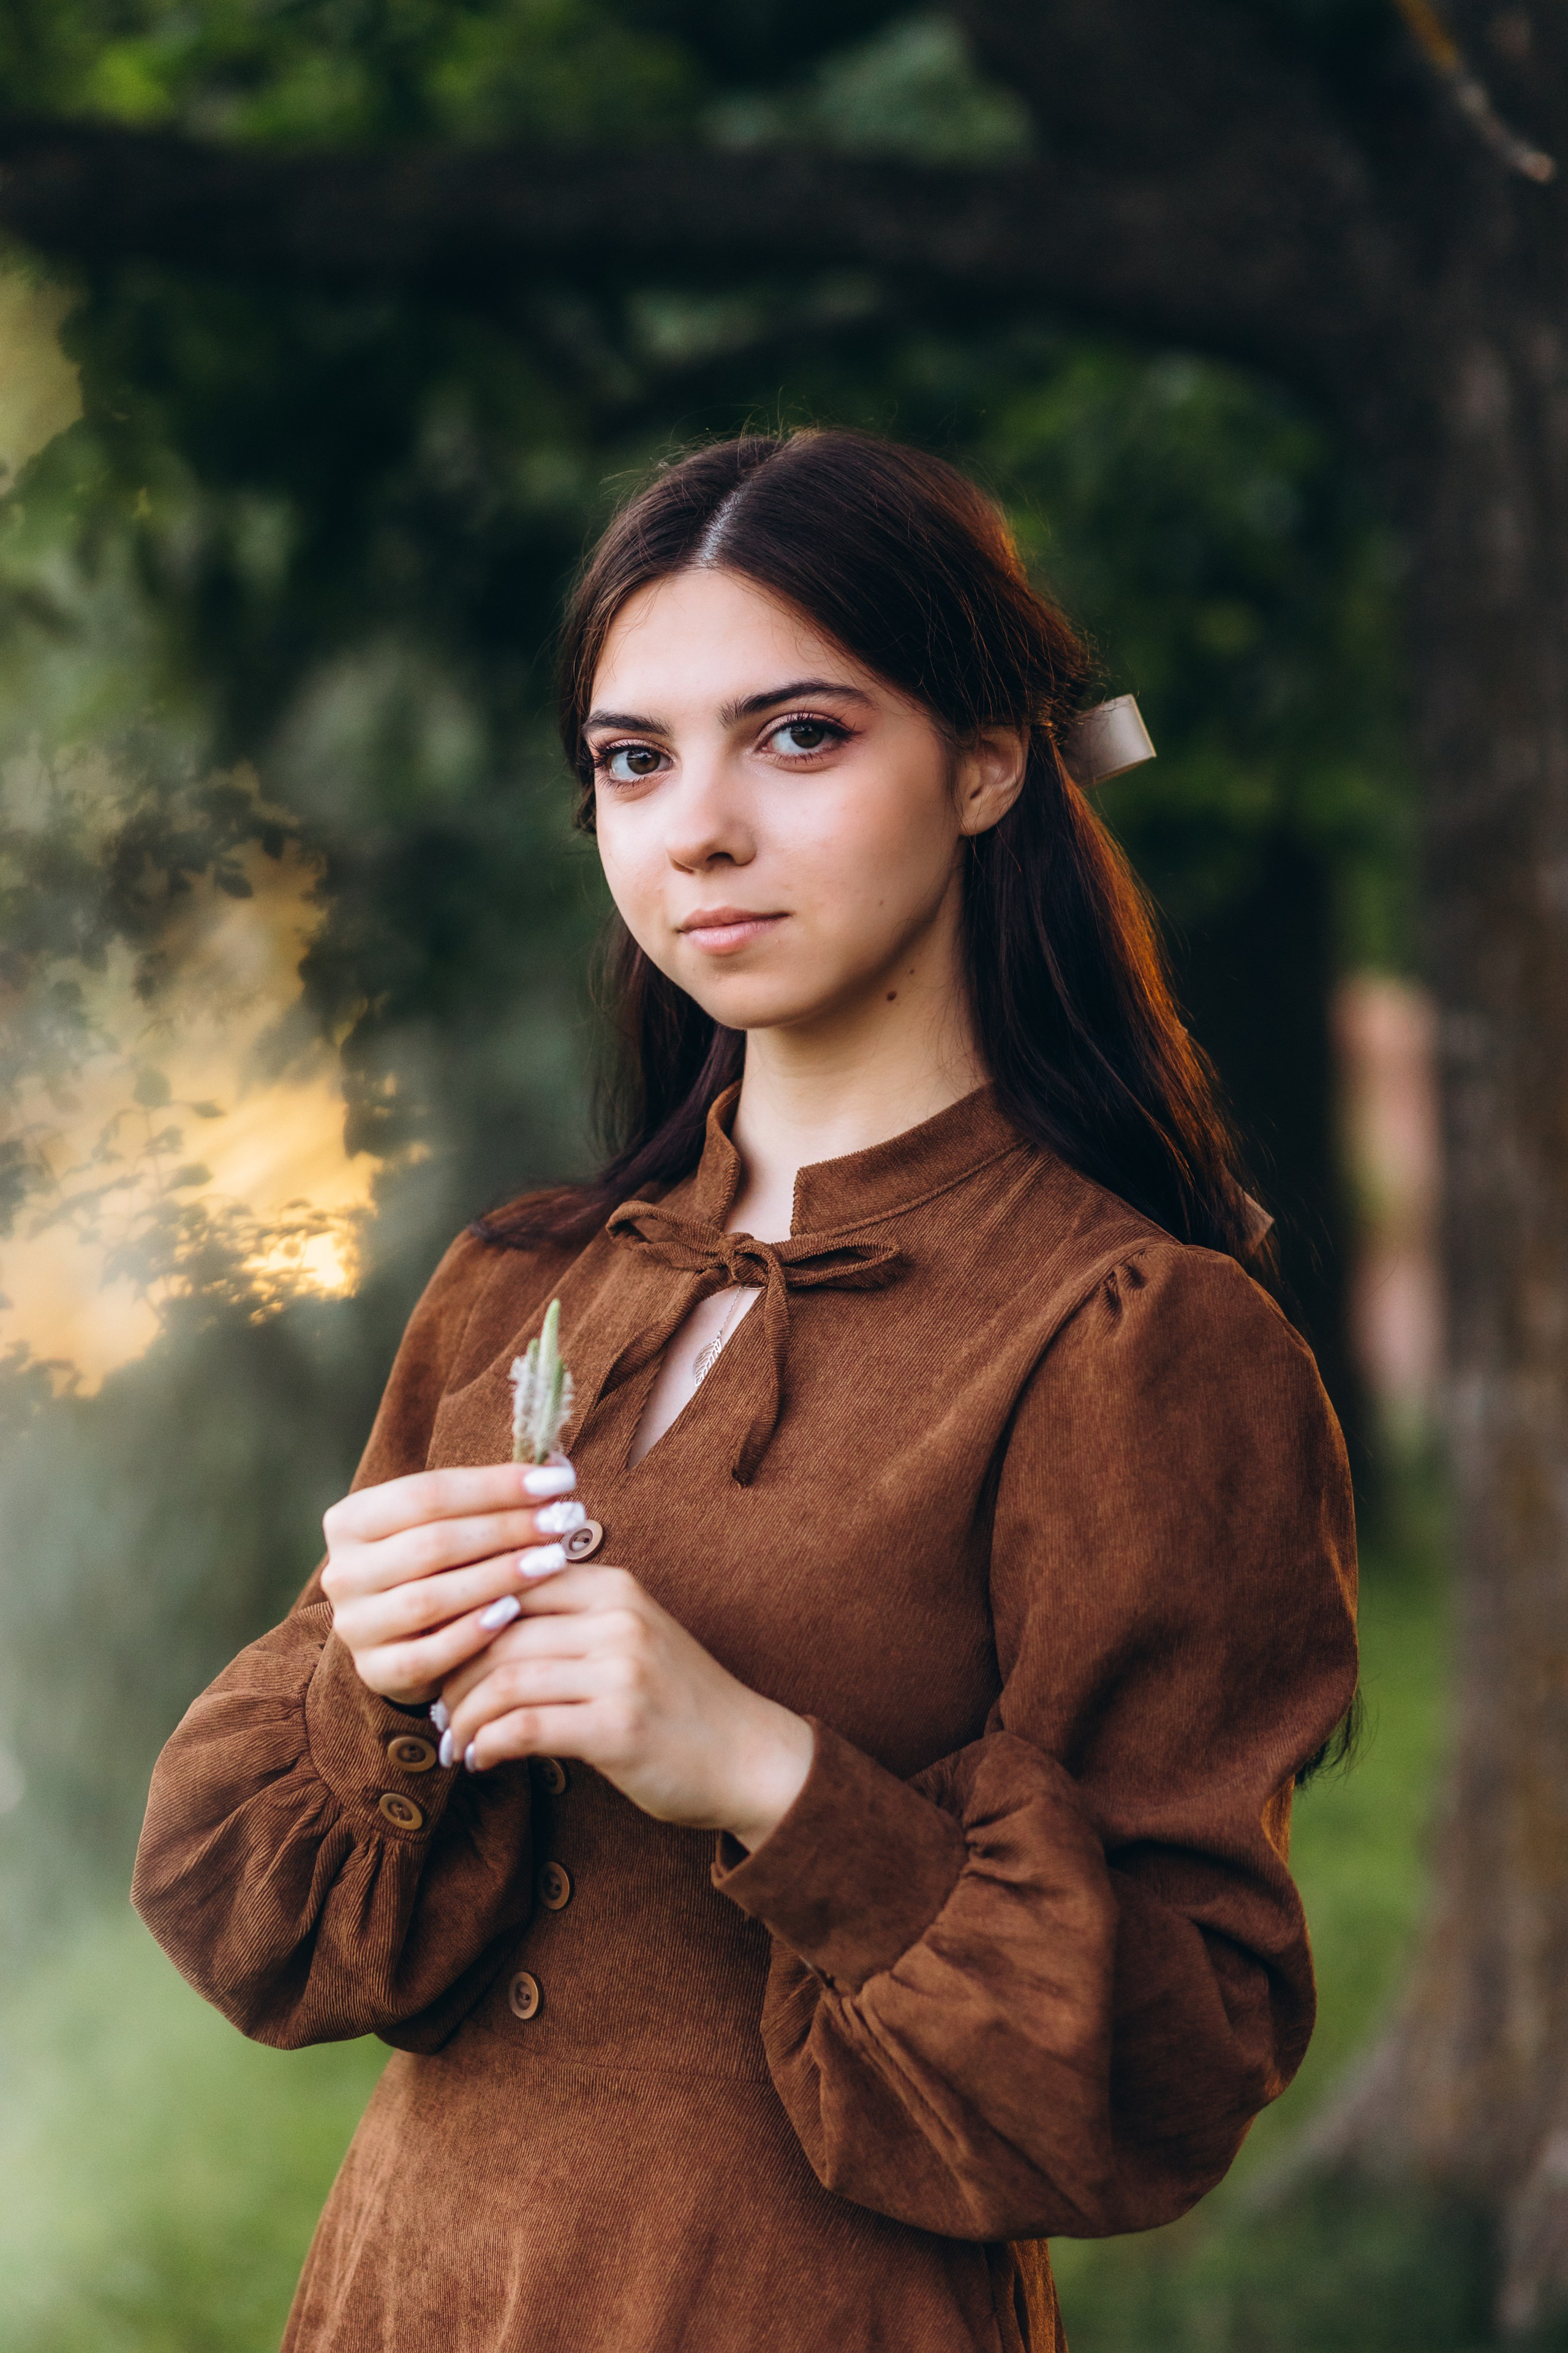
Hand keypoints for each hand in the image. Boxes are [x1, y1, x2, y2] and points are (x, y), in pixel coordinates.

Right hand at [320, 1462, 583, 1705]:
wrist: (404, 1635)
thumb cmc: (438, 1564)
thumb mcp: (449, 1523)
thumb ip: (488, 1497)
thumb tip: (556, 1465)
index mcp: (351, 1520)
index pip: (427, 1493)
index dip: (496, 1485)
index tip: (557, 1479)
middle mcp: (343, 1572)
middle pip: (432, 1544)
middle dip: (506, 1529)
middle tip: (562, 1521)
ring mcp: (355, 1625)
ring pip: (428, 1598)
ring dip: (497, 1577)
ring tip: (552, 1561)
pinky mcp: (375, 1670)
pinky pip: (427, 1654)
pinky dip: (472, 1633)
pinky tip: (513, 1611)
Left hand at [438, 1564, 814, 1850]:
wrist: (748, 1757)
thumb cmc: (677, 1702)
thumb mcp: (629, 1638)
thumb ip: (568, 1622)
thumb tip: (473, 1627)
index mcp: (615, 1588)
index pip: (511, 1581)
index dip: (461, 1616)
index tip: (437, 1653)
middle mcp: (618, 1619)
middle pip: (498, 1631)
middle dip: (452, 1673)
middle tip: (435, 1706)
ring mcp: (621, 1671)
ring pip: (504, 1679)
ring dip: (464, 1716)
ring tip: (453, 1740)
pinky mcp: (618, 1726)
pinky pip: (524, 1728)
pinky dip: (489, 1745)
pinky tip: (481, 1761)